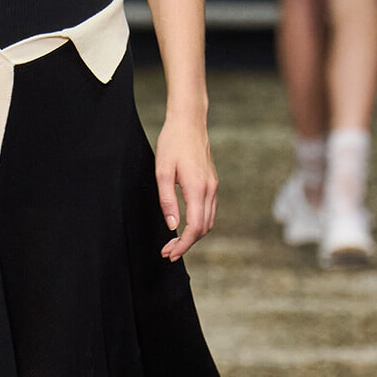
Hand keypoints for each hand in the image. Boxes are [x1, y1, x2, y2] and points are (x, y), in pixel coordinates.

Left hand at [155, 115, 217, 261]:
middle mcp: (210, 189)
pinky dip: (199, 224)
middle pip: (203, 228)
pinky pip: (209, 210)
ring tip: (174, 242)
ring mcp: (213, 186)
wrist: (189, 122)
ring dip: (193, 236)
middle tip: (167, 252)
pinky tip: (185, 226)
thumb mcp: (162, 171)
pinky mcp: (212, 183)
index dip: (183, 245)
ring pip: (208, 221)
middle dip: (187, 244)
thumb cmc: (173, 143)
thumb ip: (167, 200)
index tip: (169, 253)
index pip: (195, 227)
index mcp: (197, 188)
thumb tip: (172, 226)